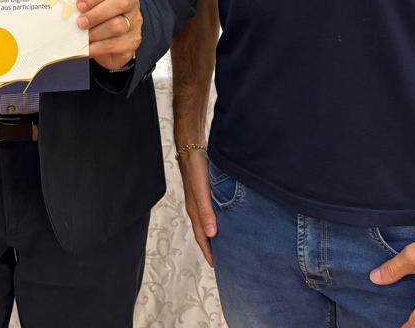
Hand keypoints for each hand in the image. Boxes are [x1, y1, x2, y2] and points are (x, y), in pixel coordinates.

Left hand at [76, 0, 140, 70]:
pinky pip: (115, 44)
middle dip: (96, 14)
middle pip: (119, 4)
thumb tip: (68, 10)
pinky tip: (88, 48)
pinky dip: (98, 47)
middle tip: (81, 22)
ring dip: (96, 32)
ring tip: (84, 36)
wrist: (112, 41)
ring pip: (118, 26)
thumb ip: (85, 6)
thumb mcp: (93, 8)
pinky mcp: (132, 42)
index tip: (79, 4)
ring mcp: (134, 24)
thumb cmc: (99, 19)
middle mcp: (131, 5)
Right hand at [177, 148, 215, 266]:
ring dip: (213, 234)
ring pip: (207, 222)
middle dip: (211, 247)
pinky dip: (216, 220)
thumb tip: (212, 234)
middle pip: (204, 232)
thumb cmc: (195, 168)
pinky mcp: (204, 192)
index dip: (208, 252)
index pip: (202, 237)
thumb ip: (206, 212)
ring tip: (223, 243)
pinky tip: (223, 218)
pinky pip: (210, 211)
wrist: (191, 147)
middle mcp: (196, 208)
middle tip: (222, 259)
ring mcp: (199, 200)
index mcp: (195, 211)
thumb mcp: (202, 192)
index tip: (216, 266)